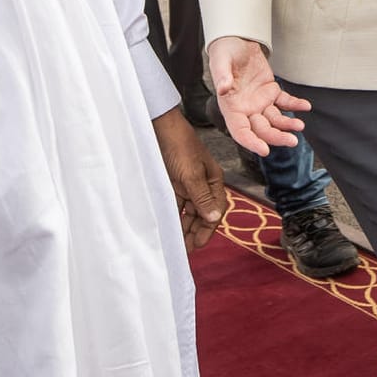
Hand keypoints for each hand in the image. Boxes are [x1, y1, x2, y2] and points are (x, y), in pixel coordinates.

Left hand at [151, 107, 224, 249]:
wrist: (160, 128)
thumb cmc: (180, 146)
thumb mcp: (191, 174)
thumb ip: (202, 198)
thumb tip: (214, 218)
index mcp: (213, 180)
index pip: (216, 209)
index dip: (208, 228)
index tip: (198, 244)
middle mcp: (202, 183)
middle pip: (203, 213)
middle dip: (196, 231)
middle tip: (186, 248)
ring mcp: (188, 183)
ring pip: (189, 210)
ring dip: (184, 226)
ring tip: (177, 242)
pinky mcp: (173, 182)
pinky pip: (176, 204)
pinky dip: (174, 215)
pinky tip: (169, 226)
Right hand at [206, 36, 309, 155]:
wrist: (237, 40)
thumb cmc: (225, 51)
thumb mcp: (220, 61)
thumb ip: (222, 76)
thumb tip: (223, 88)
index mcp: (231, 107)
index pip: (240, 131)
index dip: (251, 142)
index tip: (264, 150)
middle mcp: (246, 109)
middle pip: (261, 130)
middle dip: (276, 137)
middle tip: (292, 141)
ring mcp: (260, 102)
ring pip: (275, 120)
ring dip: (287, 124)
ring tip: (300, 126)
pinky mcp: (271, 91)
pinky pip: (285, 102)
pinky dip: (295, 105)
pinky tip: (305, 106)